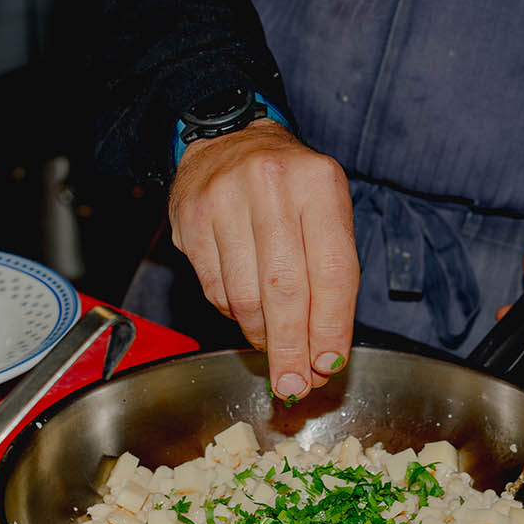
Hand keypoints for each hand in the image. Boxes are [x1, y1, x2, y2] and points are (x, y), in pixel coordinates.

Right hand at [168, 122, 358, 400]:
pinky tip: (245, 309)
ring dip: (261, 334)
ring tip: (271, 344)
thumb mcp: (325, 212)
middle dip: (291, 348)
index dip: (331, 327)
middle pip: (285, 290)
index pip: (333, 271)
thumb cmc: (288, 187)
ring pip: (245, 295)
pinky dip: (232, 312)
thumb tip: (324, 355)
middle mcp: (272, 185)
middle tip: (294, 385)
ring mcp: (225, 199)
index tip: (328, 366)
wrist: (228, 139)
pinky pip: (214, 288)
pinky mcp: (191, 218)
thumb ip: (331, 278)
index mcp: (319, 184)